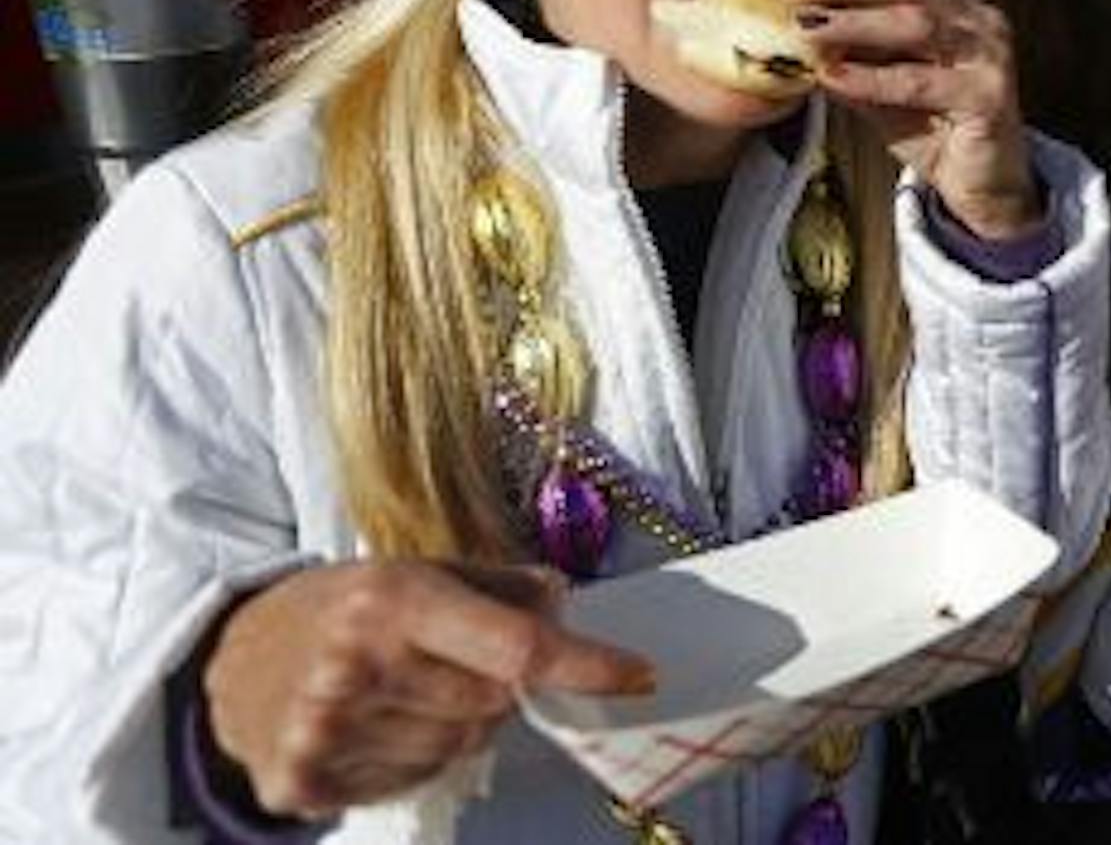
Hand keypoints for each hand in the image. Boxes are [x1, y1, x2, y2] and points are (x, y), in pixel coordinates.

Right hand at [203, 561, 653, 818]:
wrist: (228, 660)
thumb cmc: (345, 606)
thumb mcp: (418, 571)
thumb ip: (501, 586)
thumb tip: (570, 605)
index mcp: (393, 598)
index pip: (515, 647)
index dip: (586, 665)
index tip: (638, 676)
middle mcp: (357, 664)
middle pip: (492, 706)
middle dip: (495, 689)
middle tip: (453, 664)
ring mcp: (324, 730)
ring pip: (454, 749)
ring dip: (452, 725)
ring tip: (405, 692)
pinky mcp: (300, 783)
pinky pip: (407, 783)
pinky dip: (410, 758)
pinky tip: (375, 725)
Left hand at [782, 0, 1038, 239]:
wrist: (982, 187)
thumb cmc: (935, 132)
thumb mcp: (880, 89)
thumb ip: (849, 58)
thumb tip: (792, 34)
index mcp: (955, 8)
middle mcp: (977, 21)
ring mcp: (988, 54)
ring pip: (916, 26)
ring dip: (856, 26)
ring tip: (810, 32)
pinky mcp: (989, 95)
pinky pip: (921, 80)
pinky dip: (874, 78)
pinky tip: (838, 78)